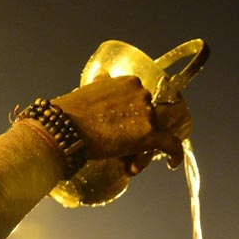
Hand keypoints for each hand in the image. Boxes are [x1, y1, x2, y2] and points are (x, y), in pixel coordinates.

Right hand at [52, 75, 190, 169]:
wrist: (64, 129)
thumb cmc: (71, 112)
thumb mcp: (89, 89)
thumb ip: (101, 83)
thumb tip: (102, 75)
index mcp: (129, 82)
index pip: (140, 101)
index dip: (133, 116)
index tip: (125, 127)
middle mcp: (142, 94)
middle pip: (149, 117)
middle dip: (138, 133)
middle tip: (122, 147)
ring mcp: (146, 114)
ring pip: (155, 133)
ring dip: (144, 148)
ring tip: (128, 162)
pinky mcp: (148, 135)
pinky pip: (170, 144)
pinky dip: (174, 154)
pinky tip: (172, 162)